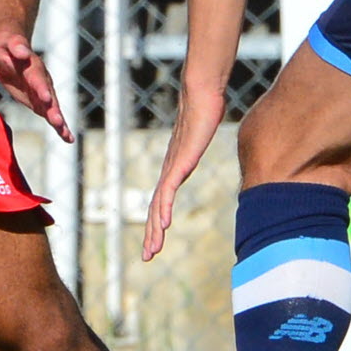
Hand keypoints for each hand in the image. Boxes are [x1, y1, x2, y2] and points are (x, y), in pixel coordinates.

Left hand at [0, 30, 73, 143]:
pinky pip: (49, 114)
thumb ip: (15, 48)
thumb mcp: (5, 44)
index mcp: (32, 67)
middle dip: (53, 110)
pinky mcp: (40, 101)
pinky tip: (68, 139)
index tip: (46, 98)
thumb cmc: (5, 46)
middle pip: (49, 96)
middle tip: (58, 122)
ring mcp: (43, 91)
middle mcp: (42, 80)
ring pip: (52, 108)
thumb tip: (22, 50)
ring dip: (59, 121)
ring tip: (67, 135)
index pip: (37, 78)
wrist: (10, 49)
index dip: (41, 88)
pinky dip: (59, 126)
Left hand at [142, 84, 226, 261]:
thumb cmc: (203, 112)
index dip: (157, 223)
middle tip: (147, 256)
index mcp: (174, 169)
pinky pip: (169, 189)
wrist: (201, 94)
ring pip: (160, 204)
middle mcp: (169, 170)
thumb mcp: (199, 138)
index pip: (162, 201)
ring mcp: (173, 166)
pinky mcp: (180, 161)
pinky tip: (164, 224)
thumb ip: (197, 146)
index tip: (155, 242)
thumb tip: (200, 144)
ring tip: (152, 250)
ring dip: (155, 229)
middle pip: (157, 208)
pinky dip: (165, 208)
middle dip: (152, 234)